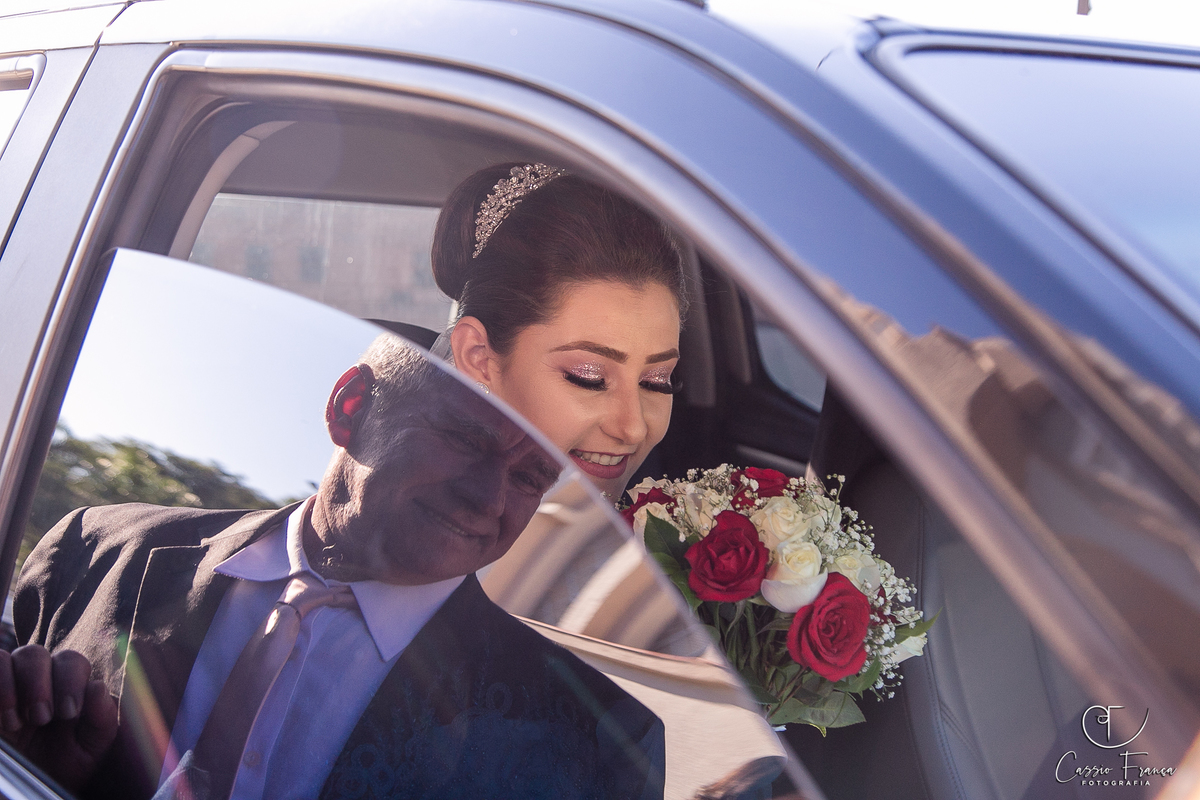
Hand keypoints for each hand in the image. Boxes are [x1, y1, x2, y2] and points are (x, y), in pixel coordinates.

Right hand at [0, 645, 117, 790]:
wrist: (33, 790)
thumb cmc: (67, 764)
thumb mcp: (92, 746)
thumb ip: (102, 717)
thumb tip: (97, 686)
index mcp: (69, 684)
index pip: (71, 661)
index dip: (71, 682)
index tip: (68, 713)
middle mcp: (38, 678)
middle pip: (37, 654)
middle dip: (39, 685)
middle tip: (41, 718)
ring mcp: (11, 684)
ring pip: (13, 657)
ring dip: (14, 686)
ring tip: (19, 722)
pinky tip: (4, 720)